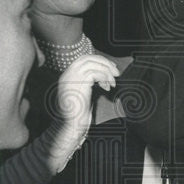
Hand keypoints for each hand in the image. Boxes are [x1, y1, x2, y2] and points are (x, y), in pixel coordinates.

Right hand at [46, 53, 119, 168]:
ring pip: (93, 64)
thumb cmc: (78, 114)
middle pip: (88, 58)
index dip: (98, 61)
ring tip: (112, 83)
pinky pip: (95, 73)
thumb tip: (103, 74)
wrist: (71, 126)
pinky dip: (105, 78)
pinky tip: (108, 88)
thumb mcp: (83, 95)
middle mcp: (67, 74)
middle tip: (116, 72)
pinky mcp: (79, 83)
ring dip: (106, 71)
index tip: (110, 67)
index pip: (83, 60)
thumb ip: (88, 83)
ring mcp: (72, 78)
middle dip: (105, 62)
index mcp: (67, 76)